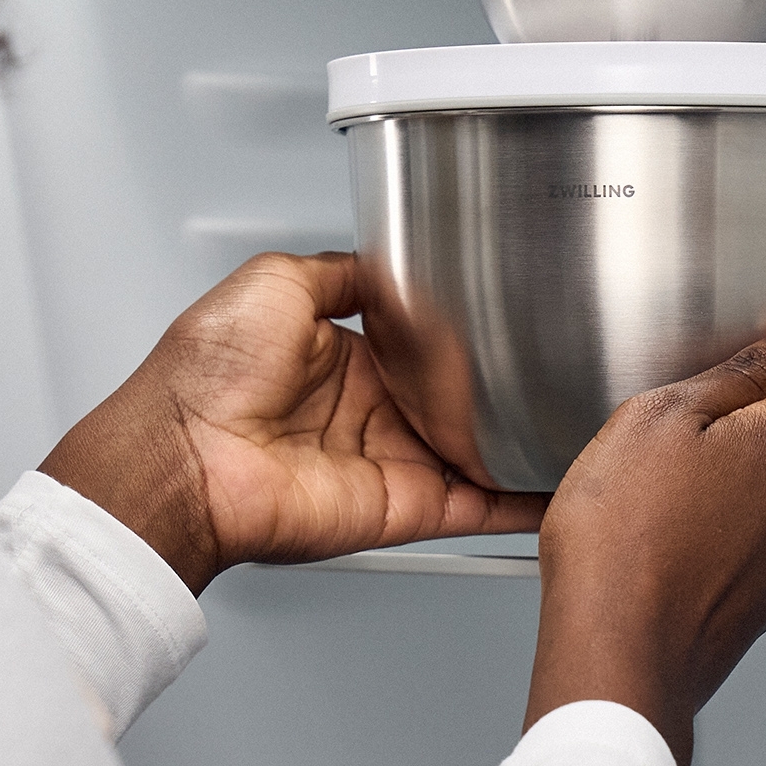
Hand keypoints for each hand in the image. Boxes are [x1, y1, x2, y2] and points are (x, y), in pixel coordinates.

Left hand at [39, 252, 544, 591]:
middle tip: (550, 358)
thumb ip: (339, 272)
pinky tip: (560, 480)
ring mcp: (384, 461)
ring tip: (579, 414)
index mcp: (333, 355)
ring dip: (520, 439)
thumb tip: (380, 258)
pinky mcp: (401, 508)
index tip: (502, 311)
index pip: (415, 342)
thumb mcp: (274, 280)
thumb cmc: (207, 373)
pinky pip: (475, 505)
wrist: (186, 454)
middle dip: (496, 384)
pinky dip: (521, 500)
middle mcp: (361, 411)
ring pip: (473, 450)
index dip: (456, 330)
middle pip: (451, 397)